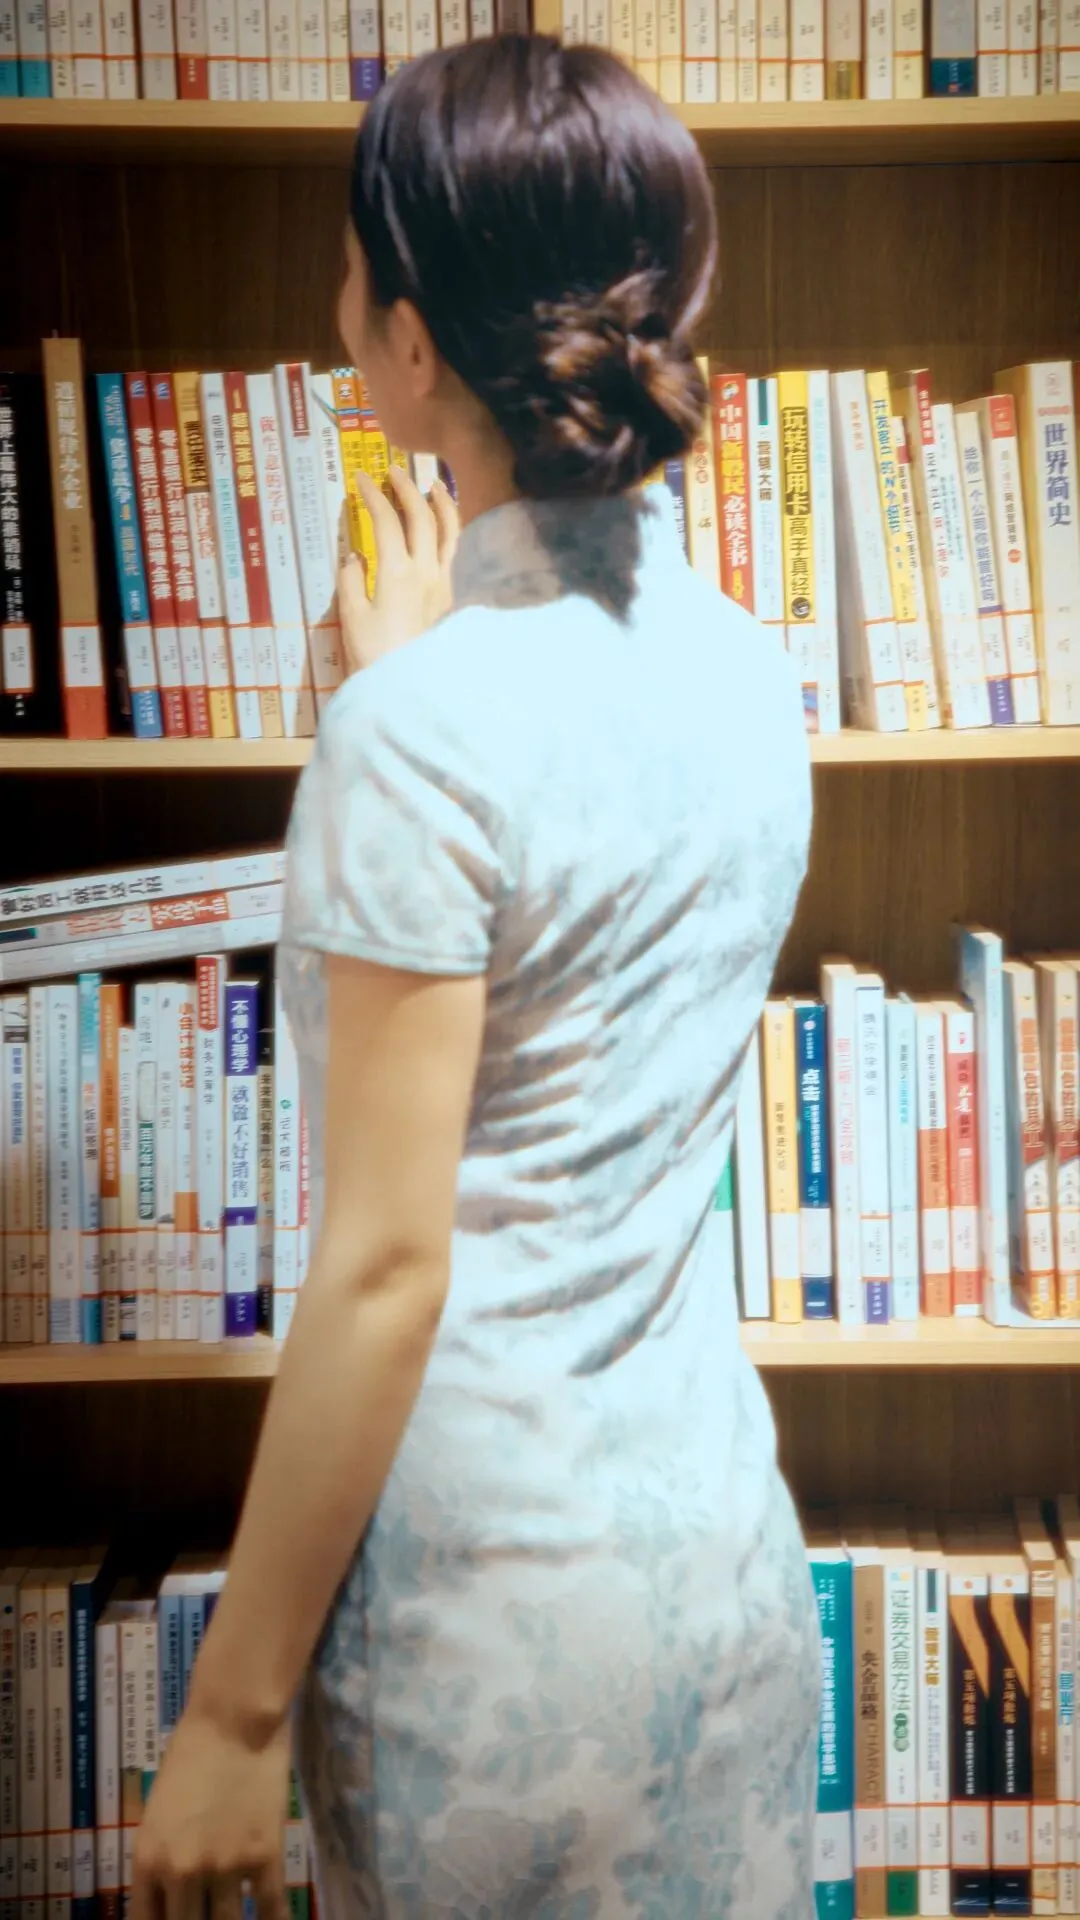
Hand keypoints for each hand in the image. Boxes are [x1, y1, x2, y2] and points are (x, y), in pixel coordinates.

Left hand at [131, 1697, 291, 1919]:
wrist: (234, 1717)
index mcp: (148, 1860)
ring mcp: (226, 1868)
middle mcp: (182, 1872)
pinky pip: (270, 1910)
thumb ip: (161, 1858)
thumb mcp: (158, 1812)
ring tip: (234, 1916)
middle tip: (207, 1914)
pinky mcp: (265, 1857)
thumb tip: (171, 1896)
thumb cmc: (190, 1752)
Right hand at [340, 466, 458, 673]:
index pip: (387, 521)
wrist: (411, 690)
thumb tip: (355, 556)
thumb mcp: (353, 619)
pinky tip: (451, 527)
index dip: (374, 495)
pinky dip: (455, 531)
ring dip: (442, 503)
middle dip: (406, 488)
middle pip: (421, 517)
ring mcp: (446, 584)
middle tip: (393, 470)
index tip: (362, 476)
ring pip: (450, 531)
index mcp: (397, 572)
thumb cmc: (376, 657)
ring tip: (434, 484)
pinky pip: (459, 553)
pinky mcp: (455, 598)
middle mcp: (427, 571)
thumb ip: (352, 581)